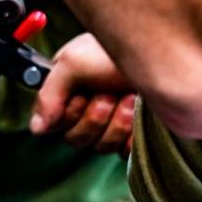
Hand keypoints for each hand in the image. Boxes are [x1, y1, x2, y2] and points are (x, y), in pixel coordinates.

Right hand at [30, 34, 135, 158]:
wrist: (164, 54)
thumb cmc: (116, 50)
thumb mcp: (73, 61)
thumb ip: (48, 95)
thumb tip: (36, 127)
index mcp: (70, 91)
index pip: (54, 124)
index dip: (68, 115)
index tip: (80, 97)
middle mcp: (89, 108)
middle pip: (76, 139)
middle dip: (94, 118)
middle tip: (108, 94)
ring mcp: (113, 123)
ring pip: (101, 147)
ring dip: (116, 123)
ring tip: (129, 98)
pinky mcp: (135, 135)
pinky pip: (125, 151)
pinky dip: (132, 135)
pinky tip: (140, 113)